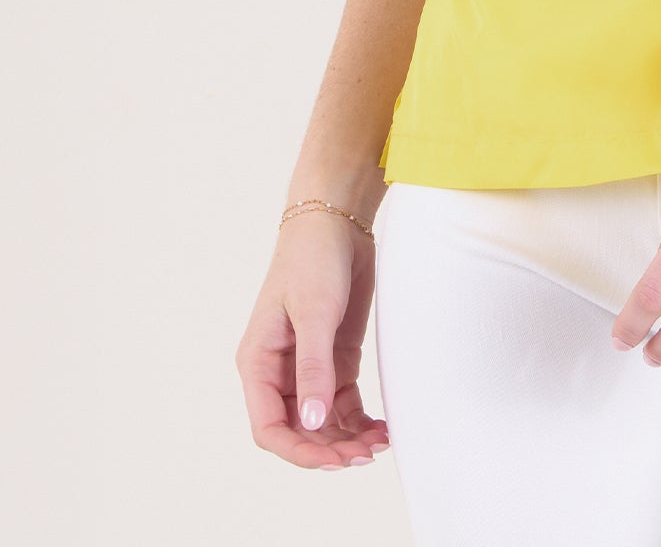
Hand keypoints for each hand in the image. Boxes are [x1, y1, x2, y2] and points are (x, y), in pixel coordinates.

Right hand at [236, 212, 389, 468]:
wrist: (336, 220)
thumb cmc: (312, 259)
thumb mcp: (314, 312)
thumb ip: (313, 368)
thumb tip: (310, 423)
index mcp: (259, 362)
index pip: (269, 427)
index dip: (297, 450)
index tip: (331, 460)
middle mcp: (280, 371)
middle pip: (299, 429)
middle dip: (329, 447)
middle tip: (364, 455)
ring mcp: (308, 366)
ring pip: (323, 421)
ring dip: (347, 438)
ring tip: (378, 444)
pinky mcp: (335, 357)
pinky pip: (343, 402)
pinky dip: (359, 419)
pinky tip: (381, 428)